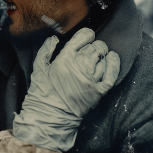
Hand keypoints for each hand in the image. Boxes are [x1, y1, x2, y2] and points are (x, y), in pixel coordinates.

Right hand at [13, 28, 119, 151]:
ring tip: (100, 54)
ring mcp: (89, 80)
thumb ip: (46, 50)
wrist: (48, 118)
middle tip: (93, 48)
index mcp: (64, 59)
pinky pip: (110, 75)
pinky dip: (114, 65)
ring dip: (102, 54)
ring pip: (102, 58)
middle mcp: (78, 67)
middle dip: (95, 45)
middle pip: (94, 48)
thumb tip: (54, 38)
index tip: (88, 35)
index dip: (87, 34)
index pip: (81, 39)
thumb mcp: (38, 68)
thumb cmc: (42, 93)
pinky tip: (113, 58)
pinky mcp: (97, 92)